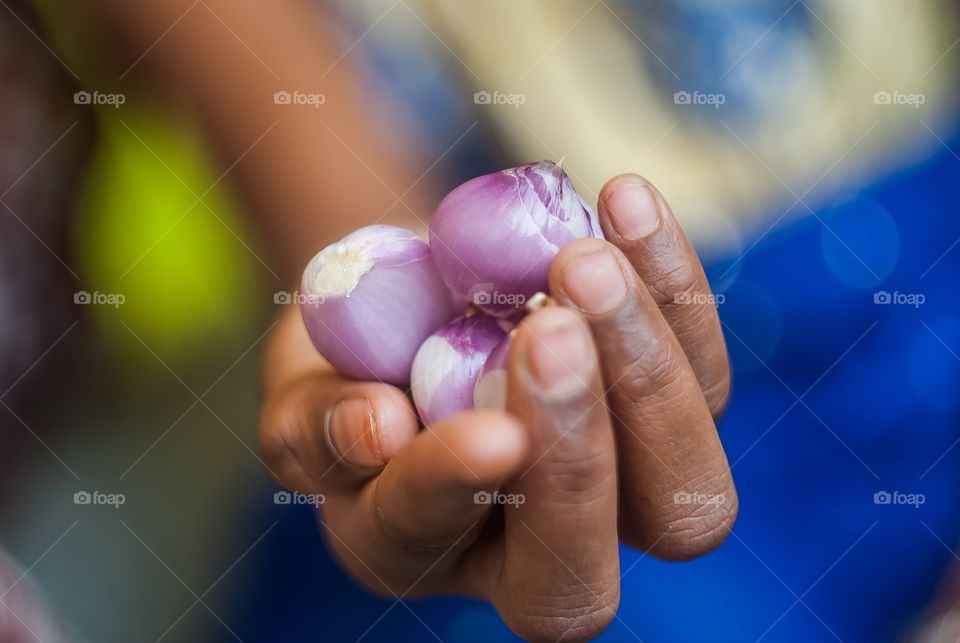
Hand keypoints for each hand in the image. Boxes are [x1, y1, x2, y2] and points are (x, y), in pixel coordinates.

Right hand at [258, 174, 736, 641]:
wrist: (419, 301)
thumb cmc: (346, 359)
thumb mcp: (301, 391)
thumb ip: (317, 426)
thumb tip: (380, 428)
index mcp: (424, 551)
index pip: (444, 550)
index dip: (452, 487)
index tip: (473, 416)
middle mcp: (533, 549)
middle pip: (586, 573)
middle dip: (576, 453)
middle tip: (546, 325)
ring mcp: (618, 485)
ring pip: (682, 485)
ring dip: (643, 366)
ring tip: (581, 260)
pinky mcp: (669, 404)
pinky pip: (702, 367)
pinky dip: (672, 287)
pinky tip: (625, 205)